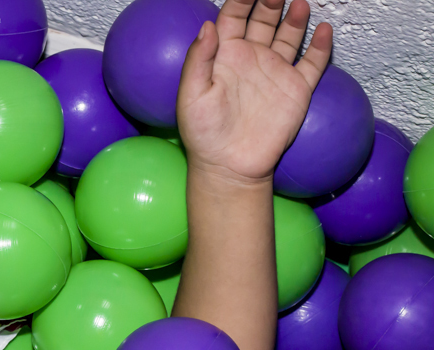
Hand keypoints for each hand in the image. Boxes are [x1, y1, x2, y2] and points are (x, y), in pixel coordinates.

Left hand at [178, 0, 332, 184]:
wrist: (230, 166)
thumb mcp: (192, 95)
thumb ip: (198, 59)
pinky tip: (324, 29)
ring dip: (295, 18)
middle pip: (263, 20)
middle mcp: (251, 59)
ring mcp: (275, 72)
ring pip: (289, 36)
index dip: (241, 0)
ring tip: (299, 2)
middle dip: (270, 1)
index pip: (233, 17)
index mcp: (225, 57)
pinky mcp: (296, 89)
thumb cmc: (204, 135)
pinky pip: (313, 63)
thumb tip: (208, 25)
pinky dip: (320, 46)